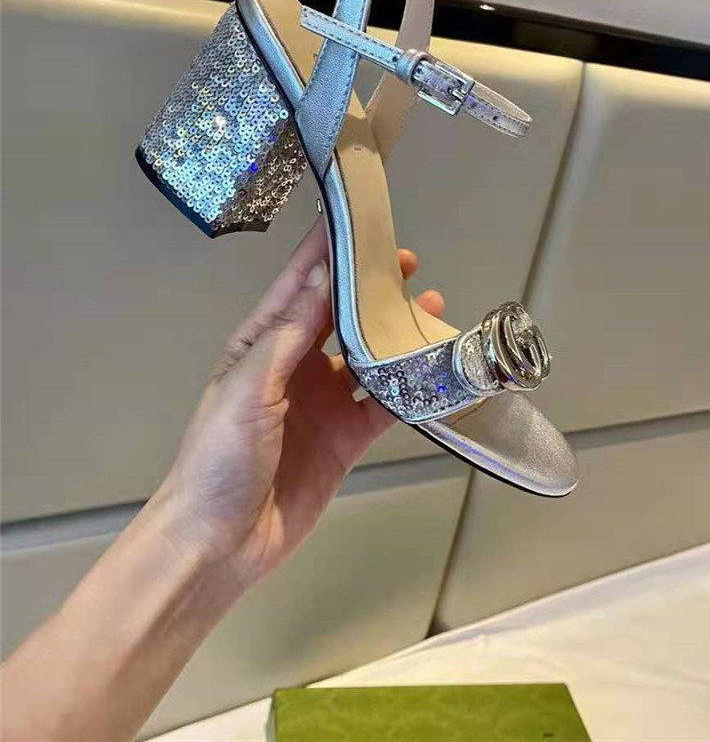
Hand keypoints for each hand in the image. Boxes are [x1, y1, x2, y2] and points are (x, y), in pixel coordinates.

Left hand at [156, 219, 443, 588]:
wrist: (220, 542)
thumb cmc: (219, 458)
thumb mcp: (249, 387)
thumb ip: (289, 334)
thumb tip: (321, 275)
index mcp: (261, 345)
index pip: (298, 286)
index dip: (326, 252)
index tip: (356, 219)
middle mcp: (294, 367)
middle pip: (340, 316)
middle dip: (371, 289)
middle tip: (408, 265)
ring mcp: (323, 403)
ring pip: (369, 358)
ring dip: (398, 336)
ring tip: (433, 310)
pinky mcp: (345, 439)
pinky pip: (383, 405)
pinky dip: (410, 389)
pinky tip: (436, 372)